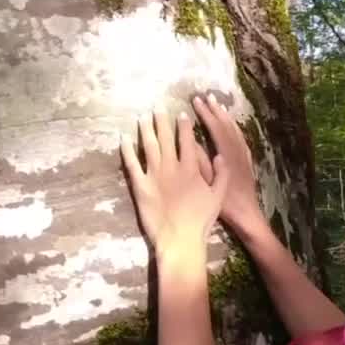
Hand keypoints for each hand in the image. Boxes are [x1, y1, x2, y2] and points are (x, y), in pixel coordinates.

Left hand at [121, 110, 229, 259]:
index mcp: (191, 168)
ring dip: (145, 129)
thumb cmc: (201, 219)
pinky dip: (127, 149)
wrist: (180, 238)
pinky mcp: (140, 185)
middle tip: (157, 107)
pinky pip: (131, 163)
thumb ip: (220, 175)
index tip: (181, 114)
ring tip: (142, 117)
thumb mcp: (218, 196)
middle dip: (162, 120)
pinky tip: (124, 138)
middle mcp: (172, 166)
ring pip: (148, 146)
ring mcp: (154, 175)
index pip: (187, 141)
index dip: (184, 126)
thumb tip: (220, 156)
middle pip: (166, 138)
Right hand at [192, 94, 264, 232]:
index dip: (205, 114)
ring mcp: (245, 157)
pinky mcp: (248, 164)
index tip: (195, 101)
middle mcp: (238, 152)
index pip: (215, 128)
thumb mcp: (206, 183)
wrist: (247, 216)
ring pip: (236, 131)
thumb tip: (191, 140)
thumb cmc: (224, 203)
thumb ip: (200, 161)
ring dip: (227, 117)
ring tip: (219, 106)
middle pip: (227, 126)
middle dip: (216, 110)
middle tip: (207, 96)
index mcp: (226, 156)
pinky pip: (242, 140)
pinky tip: (232, 128)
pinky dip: (235, 129)